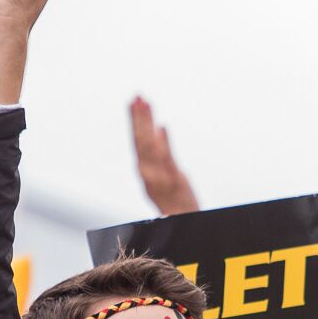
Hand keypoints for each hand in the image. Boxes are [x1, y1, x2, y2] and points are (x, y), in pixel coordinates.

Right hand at [129, 96, 199, 214]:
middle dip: (138, 118)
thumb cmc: (175, 199)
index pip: (138, 141)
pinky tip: (161, 128)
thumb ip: (163, 150)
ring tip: (145, 103)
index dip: (135, 120)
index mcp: (146, 170)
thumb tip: (161, 127)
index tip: (134, 101)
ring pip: (150, 147)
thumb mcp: (168, 172)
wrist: (183, 221)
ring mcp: (161, 178)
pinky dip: (163, 144)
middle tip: (136, 96)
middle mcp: (149, 173)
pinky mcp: (175, 183)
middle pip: (141, 141)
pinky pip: (168, 161)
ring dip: (146, 124)